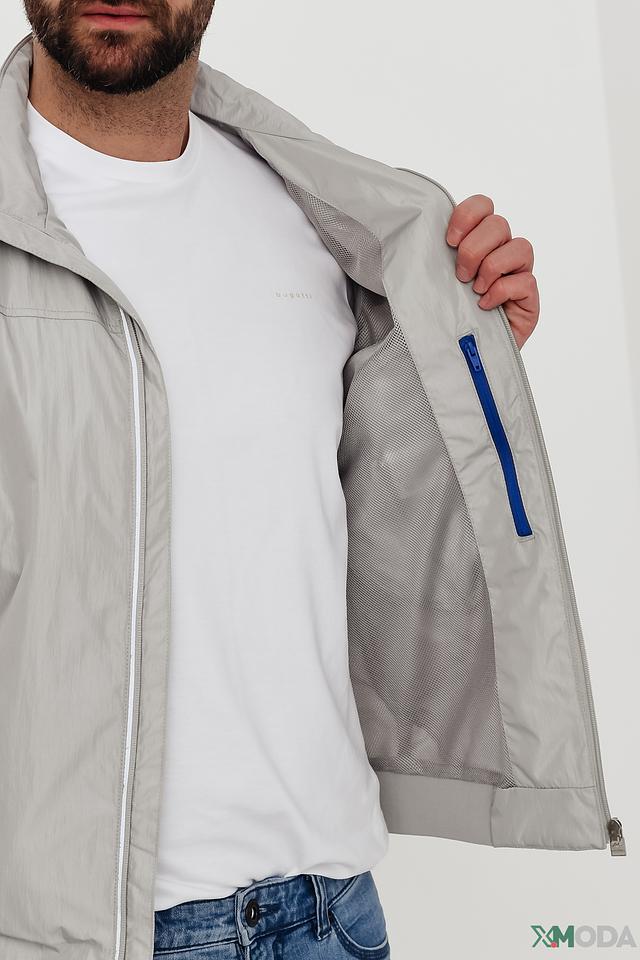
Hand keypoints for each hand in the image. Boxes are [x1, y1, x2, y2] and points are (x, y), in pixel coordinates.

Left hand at [445, 194, 539, 349]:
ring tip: (474, 290)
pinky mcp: (529, 298)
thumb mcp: (435, 283)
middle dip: (474, 248)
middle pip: (499, 224)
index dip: (468, 215)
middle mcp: (502, 252)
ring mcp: (519, 274)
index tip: (449, 241)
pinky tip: (484, 305)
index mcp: (478, 241)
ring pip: (519, 246)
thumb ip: (433, 259)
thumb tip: (414, 239)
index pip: (483, 206)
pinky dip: (501, 291)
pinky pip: (525, 281)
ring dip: (491, 267)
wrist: (463, 356)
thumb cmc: (449, 316)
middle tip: (460, 275)